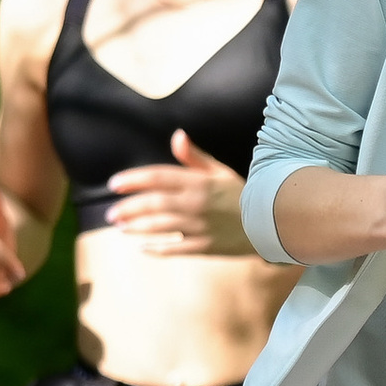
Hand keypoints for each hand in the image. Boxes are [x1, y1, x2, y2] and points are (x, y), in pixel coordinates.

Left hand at [106, 129, 252, 255]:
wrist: (273, 223)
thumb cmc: (244, 194)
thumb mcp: (221, 171)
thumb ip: (195, 157)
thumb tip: (177, 136)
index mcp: (198, 182)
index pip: (158, 177)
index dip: (133, 180)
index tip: (114, 184)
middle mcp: (196, 204)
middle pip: (154, 204)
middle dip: (129, 208)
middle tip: (112, 213)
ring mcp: (201, 227)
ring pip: (161, 226)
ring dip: (137, 227)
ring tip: (121, 228)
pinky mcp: (207, 247)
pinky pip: (176, 249)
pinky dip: (157, 249)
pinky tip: (142, 248)